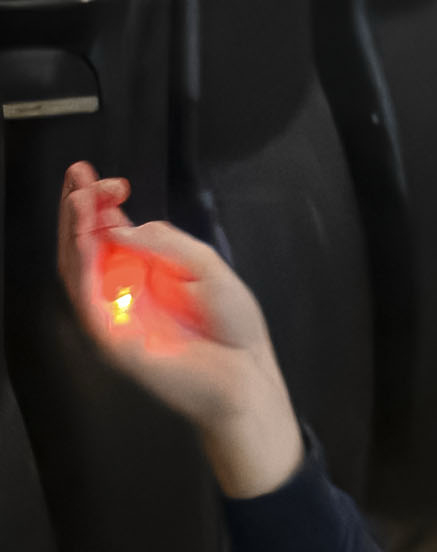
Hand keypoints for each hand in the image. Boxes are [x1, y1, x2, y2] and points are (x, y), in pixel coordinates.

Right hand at [59, 165, 299, 494]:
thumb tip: (118, 227)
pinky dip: (83, 269)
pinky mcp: (112, 340)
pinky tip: (87, 240)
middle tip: (80, 175)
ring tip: (78, 199)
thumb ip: (167, 243)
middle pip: (84, 244)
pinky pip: (87, 301)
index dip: (98, 202)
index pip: (106, 231)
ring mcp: (112, 314)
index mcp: (141, 270)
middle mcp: (120, 290)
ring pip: (76, 268)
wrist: (247, 376)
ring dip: (73, 232)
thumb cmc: (231, 327)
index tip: (103, 177)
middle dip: (78, 208)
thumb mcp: (208, 267)